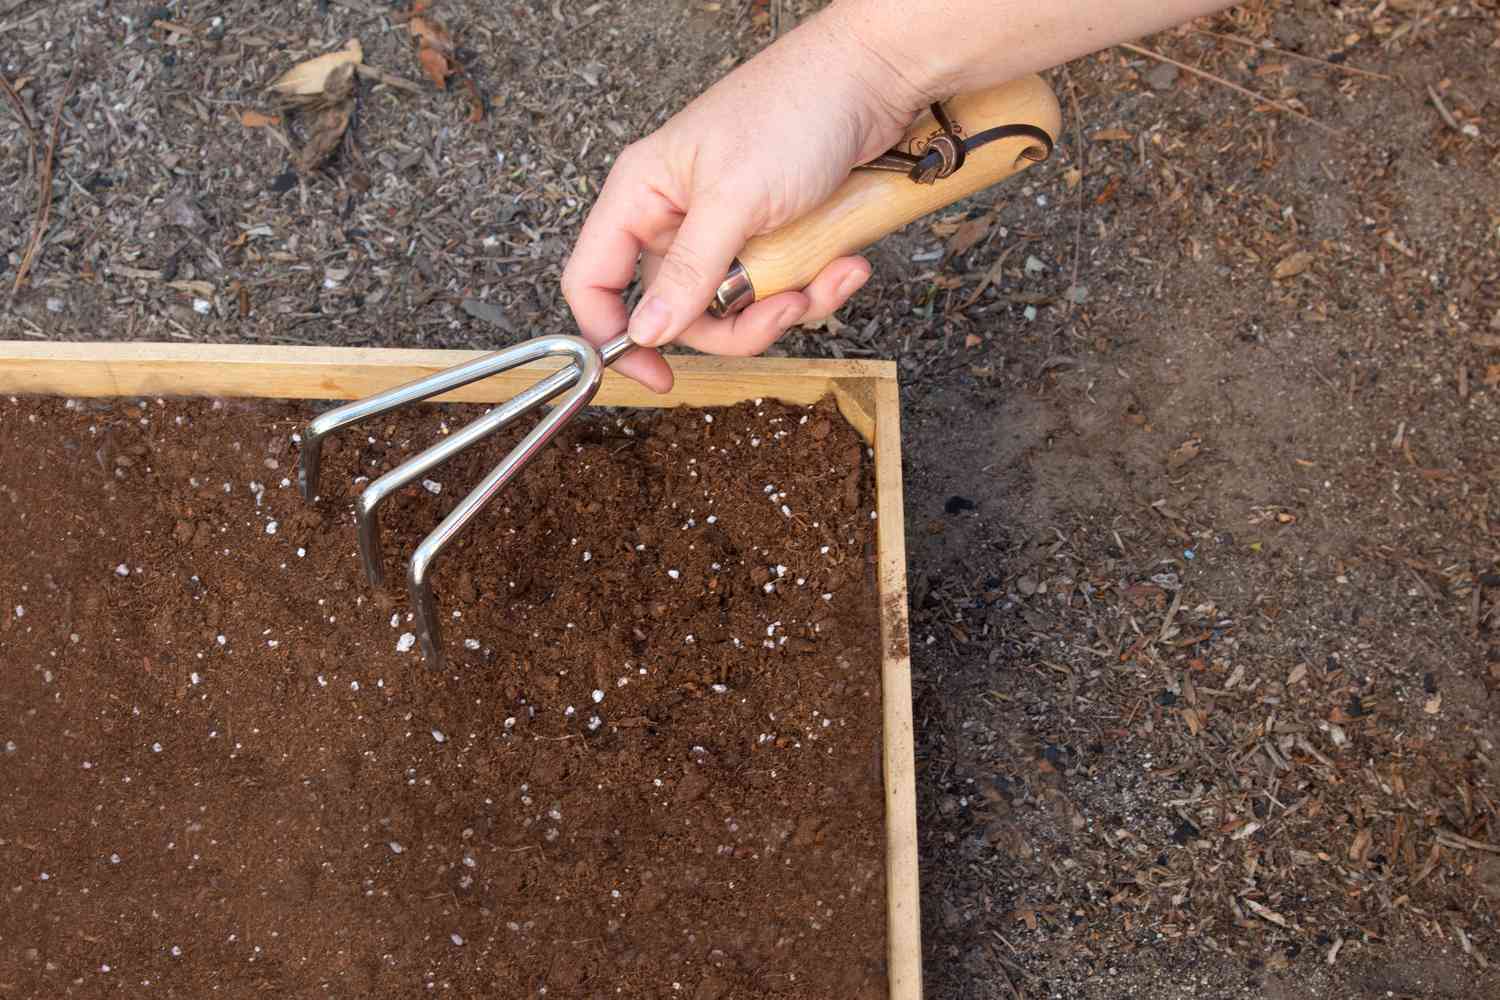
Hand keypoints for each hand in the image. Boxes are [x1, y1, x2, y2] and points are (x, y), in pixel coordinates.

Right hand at [560, 7, 929, 391]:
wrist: (872, 80)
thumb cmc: (794, 112)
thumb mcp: (735, 199)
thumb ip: (687, 271)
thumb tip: (646, 332)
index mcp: (642, 196)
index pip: (593, 281)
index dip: (613, 336)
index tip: (657, 375)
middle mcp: (676, 216)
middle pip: (679, 312)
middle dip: (739, 324)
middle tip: (785, 309)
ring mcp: (725, 231)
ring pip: (736, 308)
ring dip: (788, 306)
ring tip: (831, 276)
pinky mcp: (771, 238)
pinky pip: (779, 290)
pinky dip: (815, 287)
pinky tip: (847, 264)